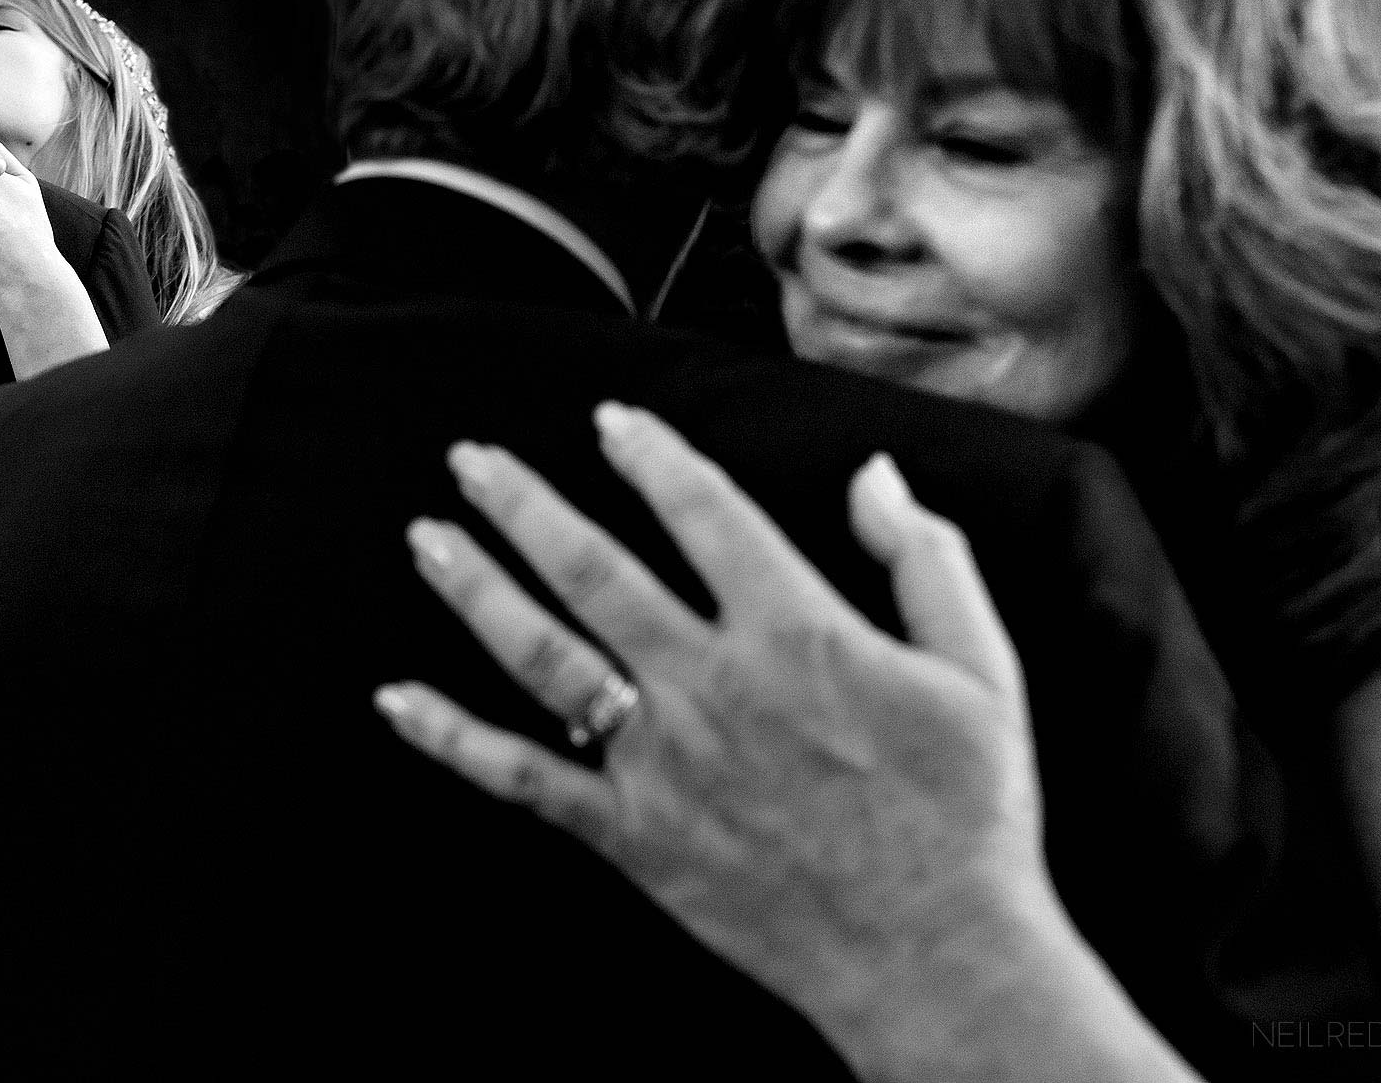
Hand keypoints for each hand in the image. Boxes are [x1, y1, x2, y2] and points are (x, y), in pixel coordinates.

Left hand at [377, 403, 1056, 1066]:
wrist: (936, 959)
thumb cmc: (967, 815)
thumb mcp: (981, 670)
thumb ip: (924, 559)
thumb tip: (872, 476)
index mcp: (796, 633)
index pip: (703, 512)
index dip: (651, 456)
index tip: (611, 422)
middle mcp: (712, 686)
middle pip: (593, 569)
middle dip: (524, 504)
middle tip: (471, 461)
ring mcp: (662, 763)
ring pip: (544, 656)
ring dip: (477, 590)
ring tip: (427, 538)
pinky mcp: (634, 837)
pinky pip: (524, 778)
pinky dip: (454, 739)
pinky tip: (398, 701)